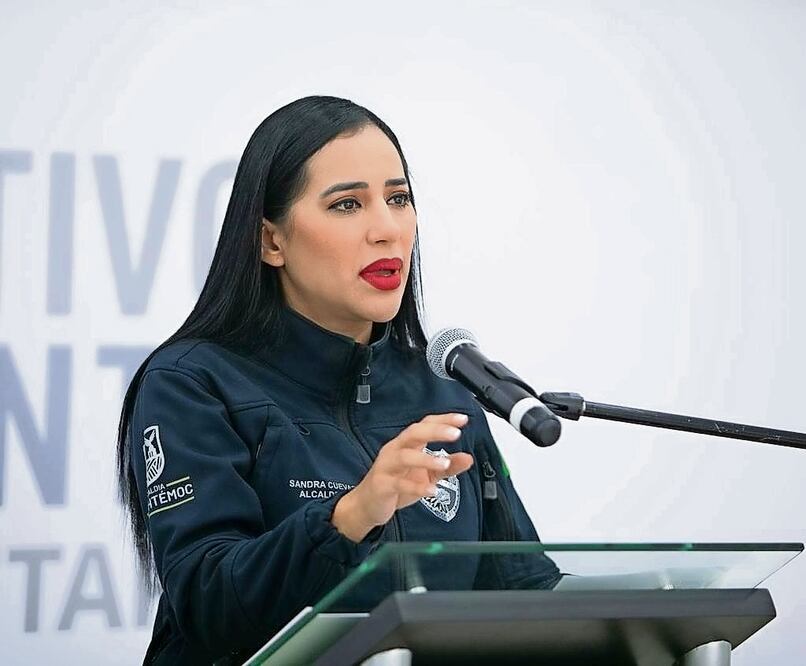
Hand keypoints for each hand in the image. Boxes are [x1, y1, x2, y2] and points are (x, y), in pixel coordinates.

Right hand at [332, 413, 473, 541]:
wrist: (367, 505)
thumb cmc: (395, 484)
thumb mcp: (426, 474)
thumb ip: (447, 467)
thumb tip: (468, 458)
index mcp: (406, 444)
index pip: (425, 425)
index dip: (443, 420)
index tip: (462, 419)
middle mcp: (395, 450)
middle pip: (413, 434)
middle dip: (434, 431)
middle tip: (455, 434)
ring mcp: (386, 467)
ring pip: (404, 456)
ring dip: (426, 459)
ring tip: (445, 464)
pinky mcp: (381, 485)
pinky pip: (398, 484)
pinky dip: (415, 487)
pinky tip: (431, 490)